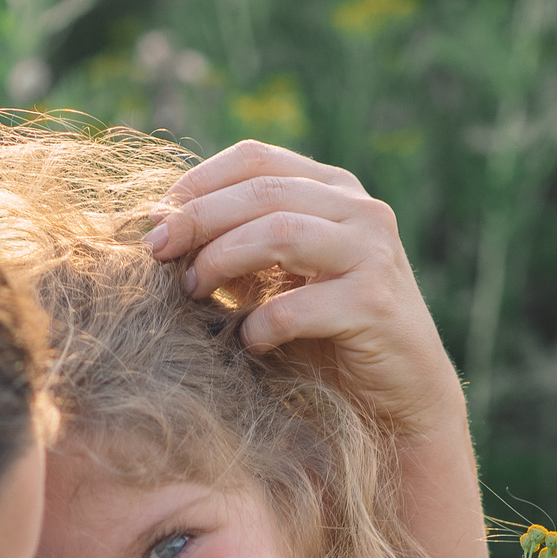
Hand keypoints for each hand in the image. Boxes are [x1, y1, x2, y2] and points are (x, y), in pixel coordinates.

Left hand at [144, 142, 465, 442]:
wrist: (401, 398)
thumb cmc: (328, 340)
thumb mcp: (279, 281)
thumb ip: (239, 249)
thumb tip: (161, 229)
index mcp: (334, 191)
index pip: (256, 159)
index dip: (197, 182)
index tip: (155, 219)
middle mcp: (360, 211)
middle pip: (262, 191)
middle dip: (197, 219)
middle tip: (155, 252)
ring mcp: (373, 254)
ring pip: (281, 232)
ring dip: (223, 259)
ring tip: (194, 291)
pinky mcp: (375, 306)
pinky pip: (299, 306)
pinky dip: (261, 324)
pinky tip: (247, 342)